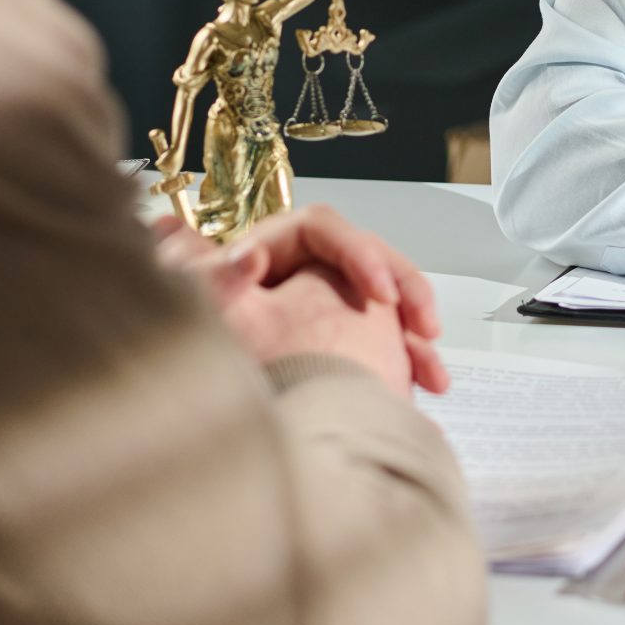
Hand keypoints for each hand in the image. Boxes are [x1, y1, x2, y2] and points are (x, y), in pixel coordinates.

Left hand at [195, 262, 419, 396]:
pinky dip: (407, 364)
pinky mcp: (339, 342)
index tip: (381, 293)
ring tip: (433, 374)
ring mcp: (326, 306)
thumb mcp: (198, 307)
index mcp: (273, 247)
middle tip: (425, 326)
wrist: (197, 395)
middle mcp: (304, 271)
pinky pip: (384, 342)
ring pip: (385, 306)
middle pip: (369, 262)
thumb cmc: (192, 338)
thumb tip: (247, 257)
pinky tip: (423, 391)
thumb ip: (214, 279)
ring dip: (415, 335)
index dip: (360, 254)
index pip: (326, 229)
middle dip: (406, 291)